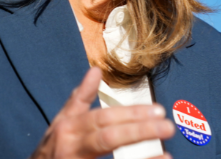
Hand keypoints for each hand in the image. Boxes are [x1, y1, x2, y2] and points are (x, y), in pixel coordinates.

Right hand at [29, 67, 174, 158]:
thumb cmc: (52, 147)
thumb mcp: (62, 121)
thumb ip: (80, 98)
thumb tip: (96, 70)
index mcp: (69, 128)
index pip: (104, 118)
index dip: (131, 114)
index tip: (158, 110)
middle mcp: (71, 148)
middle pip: (108, 139)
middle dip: (139, 131)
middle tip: (168, 127)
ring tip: (167, 155)